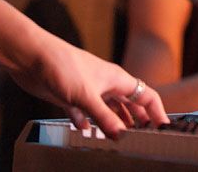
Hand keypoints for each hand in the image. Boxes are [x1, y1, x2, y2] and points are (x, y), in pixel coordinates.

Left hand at [10, 31, 167, 137]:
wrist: (33, 57)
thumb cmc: (63, 67)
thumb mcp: (86, 96)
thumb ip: (104, 117)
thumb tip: (121, 136)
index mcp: (118, 79)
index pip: (146, 96)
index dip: (156, 112)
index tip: (163, 129)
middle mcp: (107, 84)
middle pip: (130, 104)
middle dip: (138, 121)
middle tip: (143, 138)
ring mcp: (89, 90)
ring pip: (109, 110)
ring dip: (114, 123)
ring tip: (119, 140)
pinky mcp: (72, 97)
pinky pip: (84, 113)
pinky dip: (87, 124)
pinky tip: (85, 132)